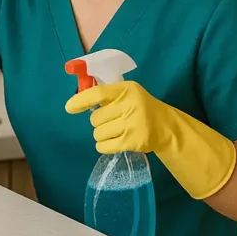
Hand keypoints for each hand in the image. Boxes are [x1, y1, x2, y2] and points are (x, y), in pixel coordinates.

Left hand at [65, 81, 236, 199]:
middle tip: (112, 121)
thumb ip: (107, 96)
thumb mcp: (128, 94)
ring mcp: (133, 124)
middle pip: (95, 118)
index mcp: (127, 89)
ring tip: (115, 131)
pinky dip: (104, 146)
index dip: (81, 100)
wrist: (167, 126)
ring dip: (102, 135)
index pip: (98, 93)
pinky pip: (105, 146)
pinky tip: (113, 142)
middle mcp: (130, 105)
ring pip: (98, 133)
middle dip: (99, 122)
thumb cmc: (141, 107)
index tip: (69, 108)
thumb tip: (76, 102)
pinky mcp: (133, 141)